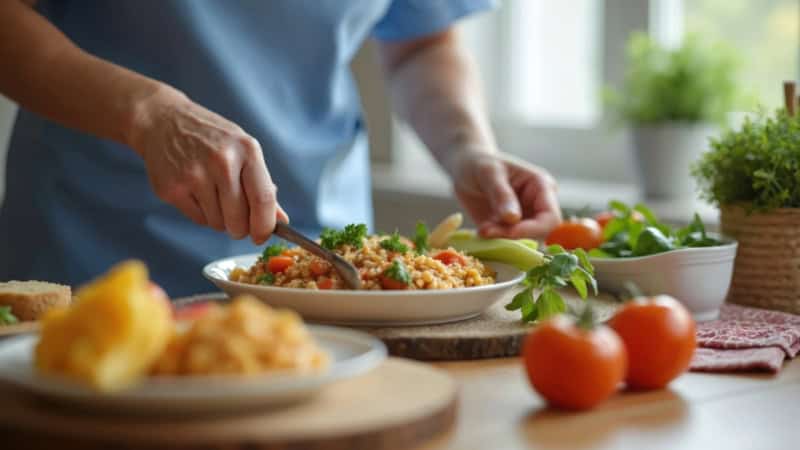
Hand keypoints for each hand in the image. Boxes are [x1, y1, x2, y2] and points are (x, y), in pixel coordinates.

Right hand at [129, 86, 287, 243]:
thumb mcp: (243, 151)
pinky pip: (198, 219)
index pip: (263, 199)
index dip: (265, 226)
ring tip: (213, 195)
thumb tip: (282, 222)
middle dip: (240, 229)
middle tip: (237, 221)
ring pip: (218, 223)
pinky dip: (202, 214)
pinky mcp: (172, 188)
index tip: (262, 236)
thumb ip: (263, 186)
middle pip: (239, 219)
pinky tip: (196, 192)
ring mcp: (194, 175)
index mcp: (247, 150)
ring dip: (220, 220)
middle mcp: (222, 161)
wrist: (163, 121)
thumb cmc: (212, 139)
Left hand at [452, 151, 561, 238]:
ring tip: (482, 228)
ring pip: (522, 240)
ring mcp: (524, 218)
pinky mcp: (508, 228)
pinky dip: (495, 240)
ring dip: (502, 239)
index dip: (533, 229)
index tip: (509, 231)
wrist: (466, 167)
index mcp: (542, 187)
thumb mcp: (489, 173)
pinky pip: (507, 242)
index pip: (550, 218)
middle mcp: (537, 205)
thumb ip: (501, 195)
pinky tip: (482, 230)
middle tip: (487, 230)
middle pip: (538, 233)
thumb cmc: (480, 163)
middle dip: (514, 235)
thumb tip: (513, 218)